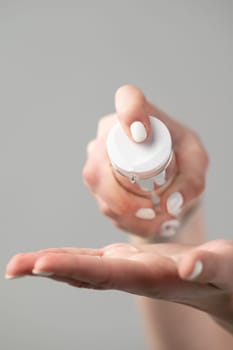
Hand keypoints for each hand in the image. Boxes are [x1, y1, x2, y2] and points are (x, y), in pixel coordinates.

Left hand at [5, 240, 232, 332]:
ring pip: (85, 268)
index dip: (75, 268)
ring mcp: (129, 270)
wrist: (222, 286)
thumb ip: (208, 267)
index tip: (42, 264)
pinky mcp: (129, 263)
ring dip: (52, 265)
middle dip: (50, 268)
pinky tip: (49, 260)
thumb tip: (188, 267)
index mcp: (154, 277)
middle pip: (87, 273)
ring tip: (20, 264)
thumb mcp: (224, 267)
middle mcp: (134, 276)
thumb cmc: (226, 276)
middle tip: (14, 266)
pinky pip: (94, 261)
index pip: (108, 274)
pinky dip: (69, 258)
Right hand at [83, 85, 207, 237]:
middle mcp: (110, 132)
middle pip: (103, 161)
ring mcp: (96, 157)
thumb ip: (191, 182)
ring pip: (100, 188)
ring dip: (130, 212)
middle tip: (155, 210)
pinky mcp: (93, 180)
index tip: (143, 135)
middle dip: (129, 196)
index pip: (128, 100)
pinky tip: (145, 219)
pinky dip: (127, 219)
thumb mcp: (196, 165)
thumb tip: (168, 204)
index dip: (130, 114)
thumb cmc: (181, 160)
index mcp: (139, 113)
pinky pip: (104, 204)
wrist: (165, 178)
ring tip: (156, 217)